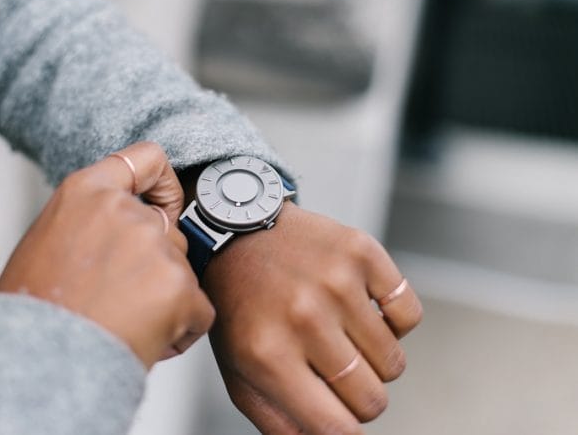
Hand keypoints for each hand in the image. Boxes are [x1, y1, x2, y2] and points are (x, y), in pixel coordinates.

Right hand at [0, 142, 214, 368]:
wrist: (33, 363)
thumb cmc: (34, 312)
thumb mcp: (49, 241)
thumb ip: (93, 223)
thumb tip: (125, 229)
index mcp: (87, 192)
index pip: (147, 160)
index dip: (165, 186)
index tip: (166, 208)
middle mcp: (126, 211)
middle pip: (169, 232)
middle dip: (155, 266)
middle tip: (118, 299)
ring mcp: (156, 247)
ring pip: (182, 272)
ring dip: (165, 299)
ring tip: (122, 323)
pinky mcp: (180, 286)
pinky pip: (201, 309)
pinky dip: (183, 329)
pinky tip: (147, 341)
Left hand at [204, 202, 422, 433]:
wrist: (238, 232)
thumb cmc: (240, 305)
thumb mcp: (238, 370)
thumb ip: (277, 421)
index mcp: (269, 356)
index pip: (337, 427)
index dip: (348, 434)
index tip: (346, 424)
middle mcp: (304, 318)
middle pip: (372, 398)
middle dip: (360, 397)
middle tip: (338, 372)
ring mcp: (336, 282)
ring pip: (394, 362)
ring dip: (374, 359)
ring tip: (343, 336)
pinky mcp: (361, 254)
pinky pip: (409, 315)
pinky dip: (393, 322)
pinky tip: (363, 311)